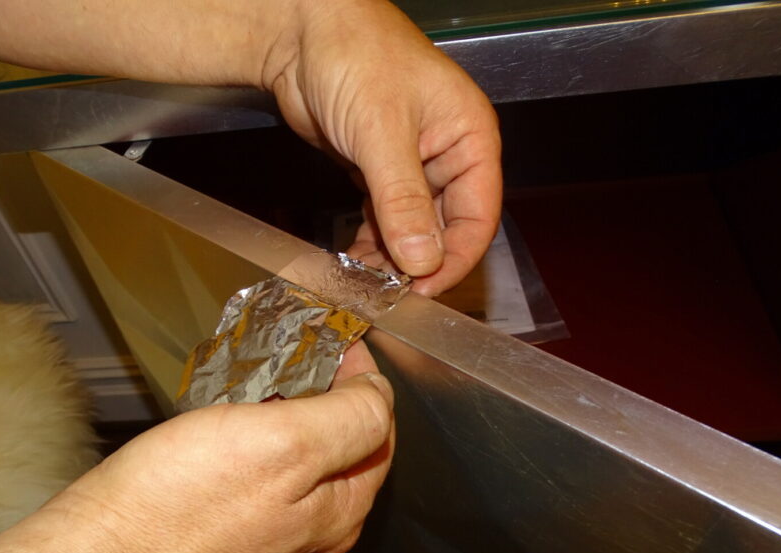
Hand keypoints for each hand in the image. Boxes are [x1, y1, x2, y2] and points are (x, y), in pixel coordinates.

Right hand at [47, 342, 392, 552]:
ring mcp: (269, 540)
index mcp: (342, 513)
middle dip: (328, 397)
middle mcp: (314, 534)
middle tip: (296, 351)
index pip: (380, 434)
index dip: (364, 382)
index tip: (334, 341)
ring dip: (290, 417)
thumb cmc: (185, 500)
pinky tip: (229, 420)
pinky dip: (256, 441)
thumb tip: (379, 395)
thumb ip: (349, 419)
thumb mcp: (286, 445)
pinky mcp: (225, 538)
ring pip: (299, 465)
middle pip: (342, 451)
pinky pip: (259, 480)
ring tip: (261, 377)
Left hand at [264, 0, 502, 295]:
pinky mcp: (378, 171)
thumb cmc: (355, 53)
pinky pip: (384, 218)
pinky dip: (371, 241)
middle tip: (390, 292)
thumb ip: (403, 200)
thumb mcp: (382, 132)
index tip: (426, 288)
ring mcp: (412, 165)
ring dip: (392, 257)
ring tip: (367, 281)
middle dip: (419, 262)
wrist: (301, 33)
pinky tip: (356, 260)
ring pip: (412, 228)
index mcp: (469, 138)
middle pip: (446, 227)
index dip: (455, 257)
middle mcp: (446, 155)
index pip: (479, 215)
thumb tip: (423, 258)